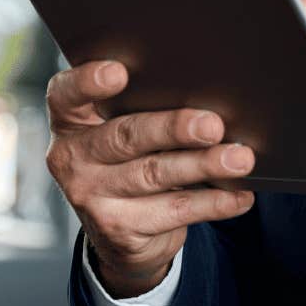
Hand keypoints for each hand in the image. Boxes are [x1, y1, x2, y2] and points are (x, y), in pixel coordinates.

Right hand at [44, 60, 257, 297]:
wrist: (119, 233)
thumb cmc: (128, 159)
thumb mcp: (120, 130)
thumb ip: (142, 108)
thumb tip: (207, 94)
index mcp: (70, 121)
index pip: (66, 94)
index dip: (88, 82)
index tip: (119, 72)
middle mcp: (73, 158)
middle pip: (125, 136)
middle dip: (173, 129)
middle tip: (212, 125)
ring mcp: (92, 197)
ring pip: (154, 175)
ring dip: (203, 165)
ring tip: (238, 158)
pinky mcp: (118, 229)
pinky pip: (174, 211)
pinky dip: (213, 202)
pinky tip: (239, 195)